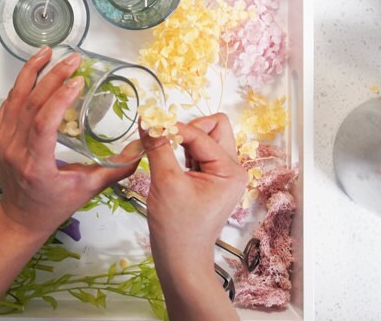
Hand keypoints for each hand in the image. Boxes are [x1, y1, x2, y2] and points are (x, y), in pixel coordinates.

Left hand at [0, 46, 136, 240]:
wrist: (20, 217)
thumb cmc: (54, 204)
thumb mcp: (88, 189)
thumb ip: (116, 169)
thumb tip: (142, 148)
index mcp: (36, 166)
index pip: (43, 124)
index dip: (59, 98)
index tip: (78, 80)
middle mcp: (14, 152)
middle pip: (29, 105)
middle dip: (52, 76)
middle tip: (72, 60)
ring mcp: (1, 143)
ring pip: (15, 99)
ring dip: (32, 72)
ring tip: (49, 52)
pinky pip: (7, 105)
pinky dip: (21, 85)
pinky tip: (35, 71)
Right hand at [142, 113, 245, 319]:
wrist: (180, 261)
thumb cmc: (177, 227)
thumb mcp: (166, 183)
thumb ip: (158, 147)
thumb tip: (148, 119)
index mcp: (230, 169)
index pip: (201, 133)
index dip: (174, 128)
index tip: (149, 125)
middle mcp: (232, 168)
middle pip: (213, 128)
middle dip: (187, 128)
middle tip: (163, 139)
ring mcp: (221, 175)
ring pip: (205, 139)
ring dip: (182, 140)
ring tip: (161, 151)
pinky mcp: (209, 181)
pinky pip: (198, 153)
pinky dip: (181, 151)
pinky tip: (166, 159)